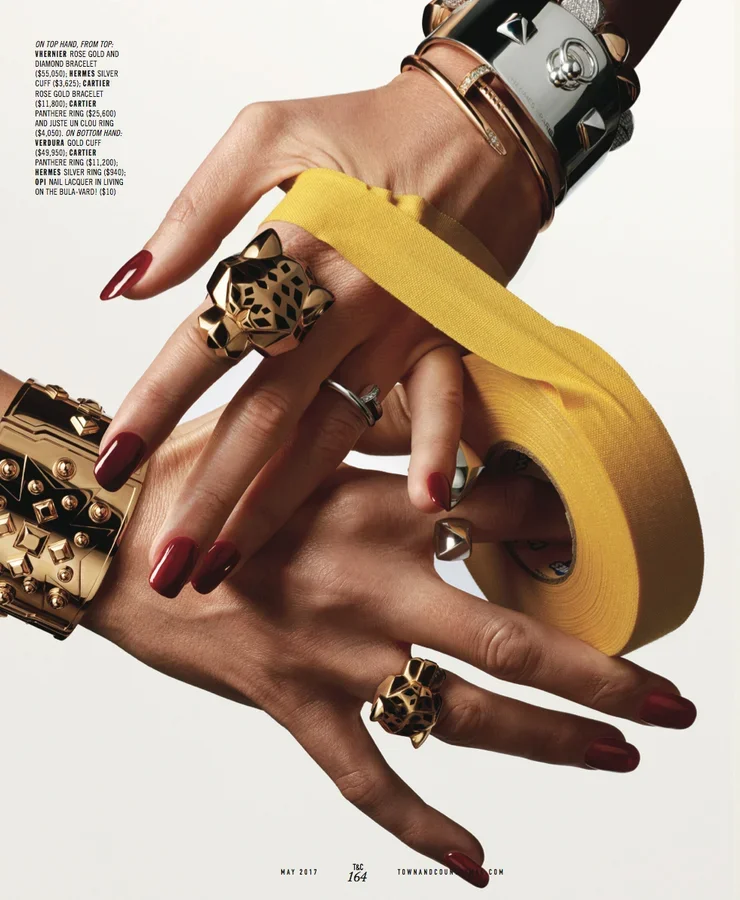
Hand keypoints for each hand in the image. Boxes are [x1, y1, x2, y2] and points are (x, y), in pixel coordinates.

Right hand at [85, 412, 696, 888]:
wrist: (119, 542)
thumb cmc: (208, 479)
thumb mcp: (298, 434)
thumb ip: (381, 434)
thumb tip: (449, 431)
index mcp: (379, 509)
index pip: (505, 520)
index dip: (560, 533)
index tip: (594, 552)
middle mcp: (374, 588)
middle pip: (515, 646)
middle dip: (607, 679)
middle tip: (675, 703)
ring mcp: (339, 659)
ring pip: (464, 721)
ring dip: (553, 746)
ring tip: (621, 756)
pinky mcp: (296, 708)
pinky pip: (369, 784)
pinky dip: (426, 831)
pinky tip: (480, 864)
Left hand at [94, 44, 544, 596]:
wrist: (477, 130)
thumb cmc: (368, 129)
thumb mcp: (269, 134)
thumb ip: (198, 211)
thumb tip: (133, 286)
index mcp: (293, 249)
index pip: (208, 341)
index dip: (157, 404)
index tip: (115, 466)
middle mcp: (344, 301)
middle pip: (263, 413)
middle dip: (210, 492)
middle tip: (166, 564)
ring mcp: (399, 327)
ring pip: (330, 429)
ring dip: (281, 504)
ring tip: (228, 566)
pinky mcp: (446, 337)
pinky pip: (441, 400)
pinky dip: (434, 446)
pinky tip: (424, 505)